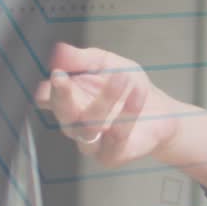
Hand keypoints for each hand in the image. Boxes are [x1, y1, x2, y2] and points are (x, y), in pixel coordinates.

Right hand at [34, 42, 181, 166]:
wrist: (161, 111)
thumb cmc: (128, 86)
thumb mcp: (108, 63)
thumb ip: (84, 58)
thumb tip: (59, 50)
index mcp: (68, 100)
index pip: (45, 97)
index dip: (48, 88)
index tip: (57, 73)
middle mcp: (74, 123)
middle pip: (62, 114)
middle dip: (62, 96)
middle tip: (63, 77)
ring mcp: (91, 142)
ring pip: (88, 127)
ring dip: (105, 100)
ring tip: (121, 77)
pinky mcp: (112, 155)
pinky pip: (116, 137)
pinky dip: (128, 114)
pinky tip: (138, 95)